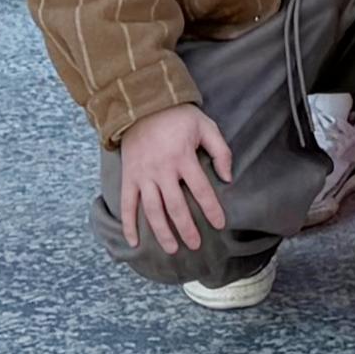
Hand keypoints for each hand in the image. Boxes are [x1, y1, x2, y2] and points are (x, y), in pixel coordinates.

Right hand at [115, 104, 234, 252]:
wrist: (142, 104)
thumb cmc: (178, 116)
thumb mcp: (205, 126)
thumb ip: (220, 151)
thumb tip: (228, 177)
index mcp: (183, 157)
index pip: (201, 190)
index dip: (211, 209)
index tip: (220, 224)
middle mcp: (162, 170)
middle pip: (175, 207)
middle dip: (186, 229)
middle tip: (195, 245)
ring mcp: (143, 175)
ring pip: (152, 210)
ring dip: (162, 232)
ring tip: (172, 249)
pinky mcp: (128, 177)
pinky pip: (127, 204)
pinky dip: (128, 224)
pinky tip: (134, 241)